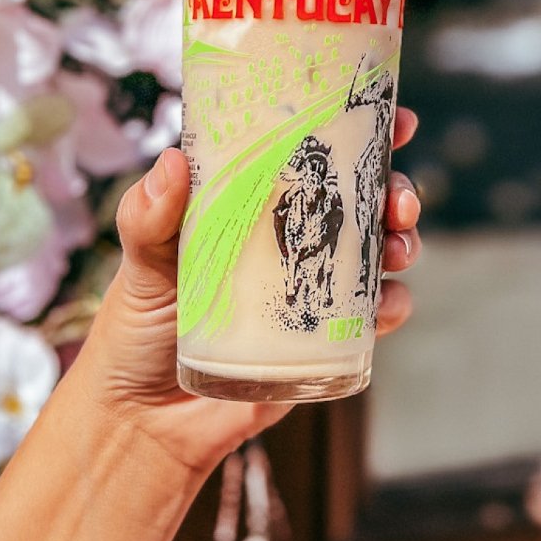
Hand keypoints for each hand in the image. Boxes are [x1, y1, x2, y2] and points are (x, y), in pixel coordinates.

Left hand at [75, 108, 422, 475]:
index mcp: (256, 203)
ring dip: (403, 241)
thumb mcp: (139, 263)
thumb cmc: (137, 328)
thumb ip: (150, 217)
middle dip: (397, 189)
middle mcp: (292, 238)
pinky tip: (386, 304)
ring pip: (381, 250)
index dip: (362, 130)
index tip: (398, 119)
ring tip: (398, 247)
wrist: (145, 420)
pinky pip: (374, 316)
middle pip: (363, 198)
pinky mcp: (324, 339)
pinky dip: (392, 305)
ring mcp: (313, 286)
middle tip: (398, 199)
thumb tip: (173, 162)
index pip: (314, 153)